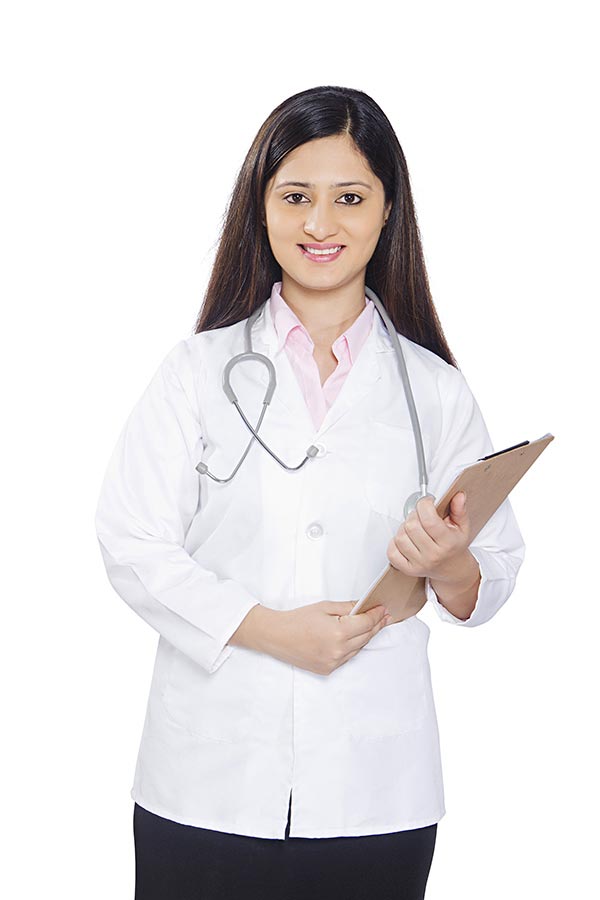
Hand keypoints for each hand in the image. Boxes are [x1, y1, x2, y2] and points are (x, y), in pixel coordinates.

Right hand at [259, 601, 392, 676]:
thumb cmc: (298, 619)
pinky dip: (353, 647)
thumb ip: (348, 607)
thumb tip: (366, 606)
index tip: (383, 609)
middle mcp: (338, 651)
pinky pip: (347, 657)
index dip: (377, 615)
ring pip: (358, 648)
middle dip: (376, 625)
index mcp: (339, 633)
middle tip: (385, 616)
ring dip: (366, 636)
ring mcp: (333, 663)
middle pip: (366, 637)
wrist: (277, 636)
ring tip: (372, 625)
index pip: (366, 623)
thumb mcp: (325, 607)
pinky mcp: (328, 670)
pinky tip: (354, 637)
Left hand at [386, 491, 474, 584]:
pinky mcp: (408, 569)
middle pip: (411, 526)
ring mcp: (419, 564)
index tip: (426, 501)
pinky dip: (395, 543)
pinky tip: (406, 540)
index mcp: (448, 543)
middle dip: (414, 515)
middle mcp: (433, 555)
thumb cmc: (454, 546)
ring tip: (414, 528)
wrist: (452, 568)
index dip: (424, 505)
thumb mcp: (462, 527)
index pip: (429, 520)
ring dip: (404, 528)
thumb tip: (459, 496)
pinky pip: (391, 552)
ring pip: (400, 537)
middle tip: (421, 516)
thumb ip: (459, 510)